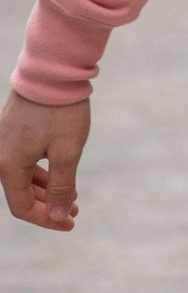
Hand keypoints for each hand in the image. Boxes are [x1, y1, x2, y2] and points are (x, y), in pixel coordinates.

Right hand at [0, 92, 89, 230]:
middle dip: (48, 205)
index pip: (22, 207)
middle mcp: (0, 155)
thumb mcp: (67, 152)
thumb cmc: (61, 110)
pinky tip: (60, 173)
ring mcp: (4, 141)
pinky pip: (23, 160)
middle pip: (20, 193)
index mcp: (9, 165)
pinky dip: (41, 171)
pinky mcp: (13, 129)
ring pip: (22, 176)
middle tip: (75, 210)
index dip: (47, 219)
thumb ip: (62, 187)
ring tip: (73, 194)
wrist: (53, 69)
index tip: (71, 222)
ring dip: (46, 189)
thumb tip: (60, 217)